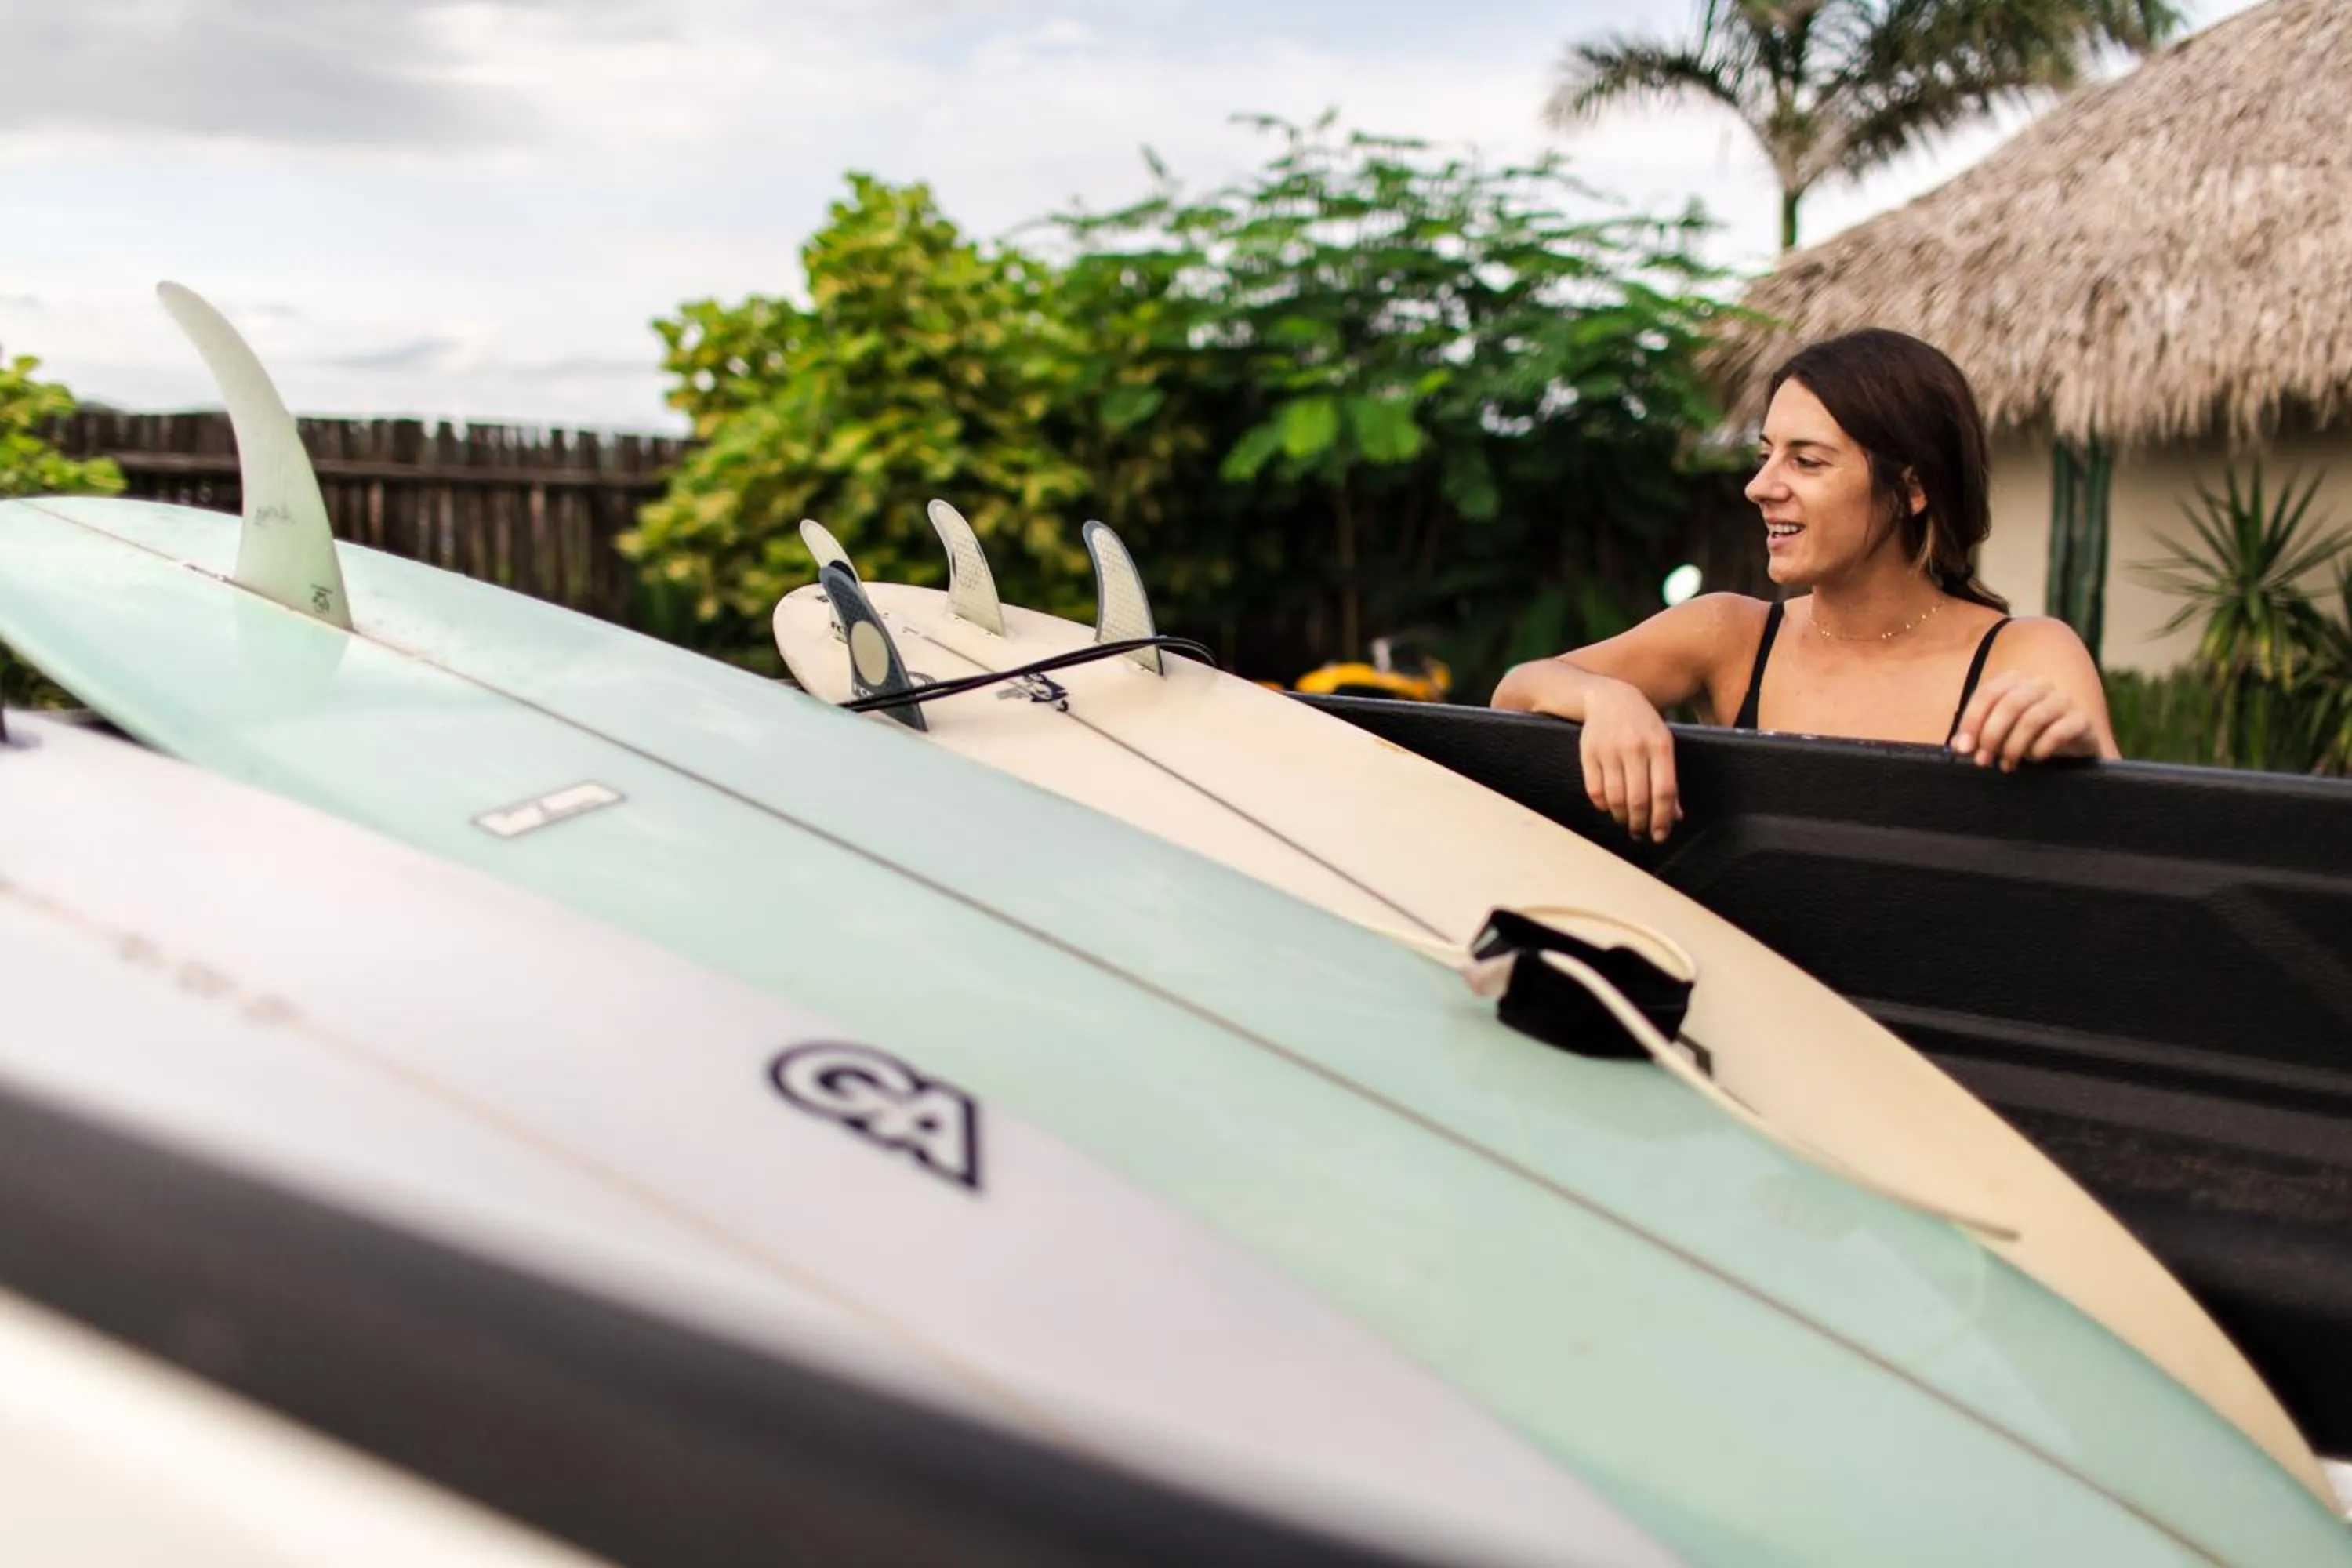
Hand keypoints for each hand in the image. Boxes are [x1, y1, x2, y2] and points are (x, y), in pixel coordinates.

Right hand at [1579, 680, 1682, 842]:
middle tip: (1640, 834)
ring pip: (1615, 798)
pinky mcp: (1588, 753)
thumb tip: (1675, 816)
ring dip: (1621, 817)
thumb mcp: (1663, 744)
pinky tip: (1609, 807)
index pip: (1663, 791)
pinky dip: (1602, 805)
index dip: (1662, 819)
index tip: (1660, 835)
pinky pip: (1595, 790)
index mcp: (1660, 745)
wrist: (1608, 697)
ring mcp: (1609, 750)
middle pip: (1638, 799)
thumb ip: (1669, 779)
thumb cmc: (1642, 725)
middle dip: (1640, 823)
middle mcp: (1635, 747)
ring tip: (1626, 822)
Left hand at [1950, 672, 2099, 770]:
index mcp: (2016, 681)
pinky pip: (2057, 733)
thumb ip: (1977, 735)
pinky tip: (2034, 759)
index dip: (1971, 721)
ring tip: (2007, 765)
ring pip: (2032, 719)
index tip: (1963, 749)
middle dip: (1991, 736)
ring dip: (2013, 746)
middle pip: (2009, 705)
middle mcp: (2040, 685)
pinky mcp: (2081, 720)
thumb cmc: (2028, 736)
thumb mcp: (1999, 733)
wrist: (2072, 747)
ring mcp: (2063, 700)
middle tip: (1983, 761)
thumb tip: (1959, 745)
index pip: (1987, 694)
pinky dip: (2040, 750)